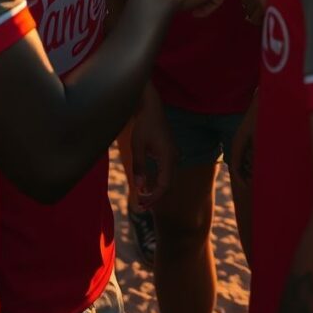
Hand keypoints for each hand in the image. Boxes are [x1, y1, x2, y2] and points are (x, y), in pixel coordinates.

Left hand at [130, 86, 174, 208]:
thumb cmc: (143, 125)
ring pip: (168, 179)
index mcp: (168, 157)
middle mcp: (175, 157)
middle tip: (140, 205)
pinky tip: (148, 186)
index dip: (154, 197)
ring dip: (157, 190)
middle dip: (155, 197)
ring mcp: (174, 155)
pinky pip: (167, 172)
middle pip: (168, 185)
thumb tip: (139, 188)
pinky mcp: (170, 153)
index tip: (141, 204)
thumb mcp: (137, 146)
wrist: (152, 107)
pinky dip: (158, 182)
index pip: (164, 185)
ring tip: (143, 199)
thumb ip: (139, 167)